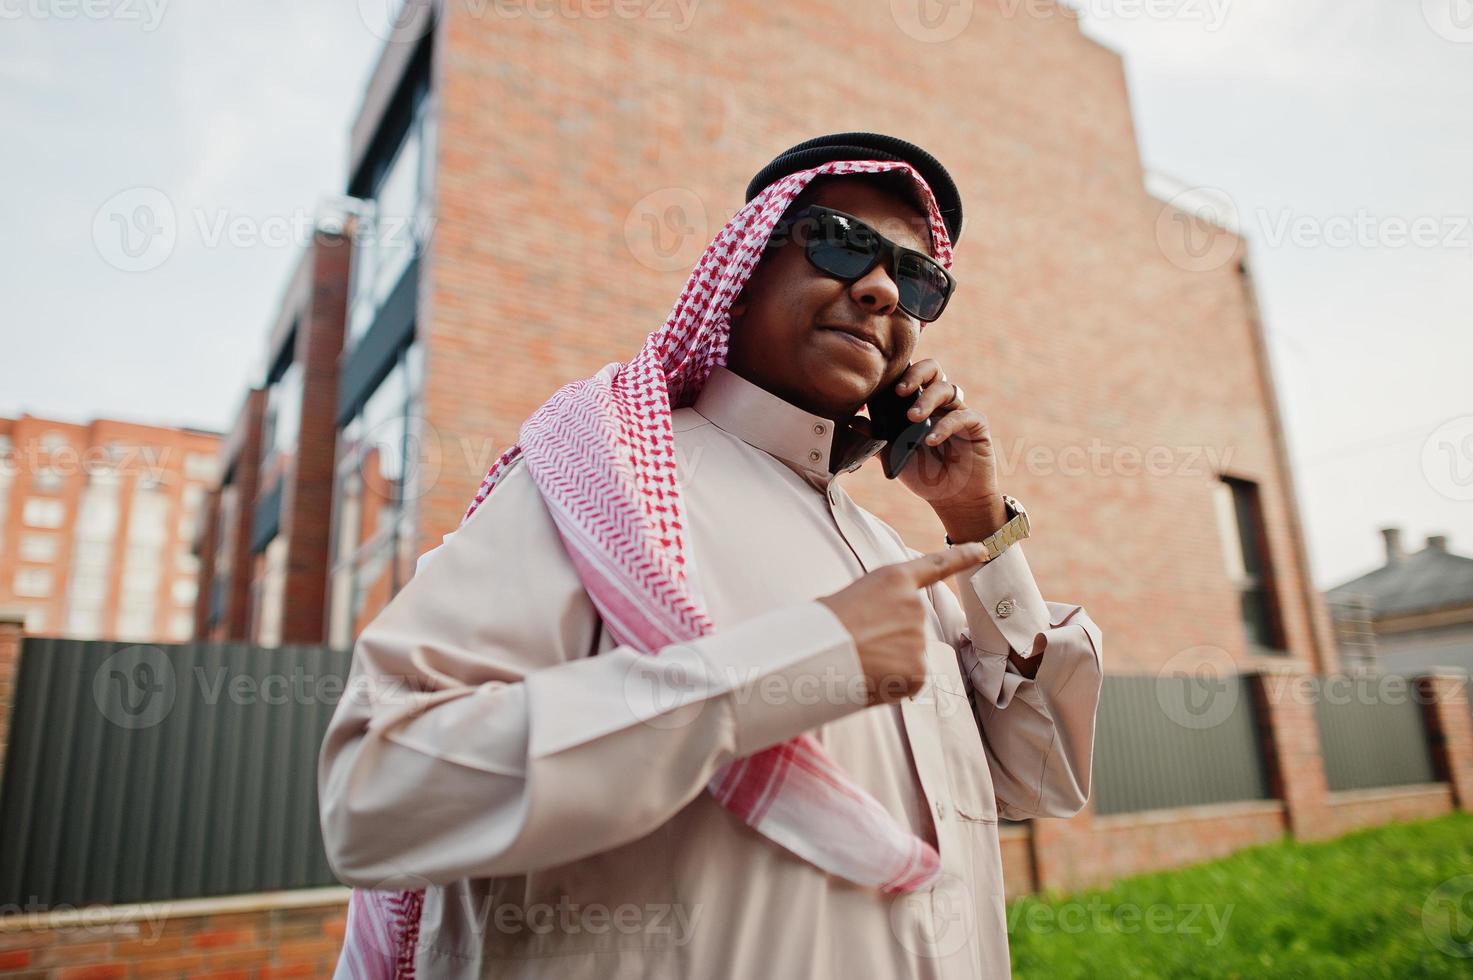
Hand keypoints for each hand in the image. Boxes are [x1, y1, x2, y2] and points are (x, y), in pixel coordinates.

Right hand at [816, 543, 988, 705]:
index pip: (935, 566)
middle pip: (911, 626)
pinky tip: (871, 678)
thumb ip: (878, 609)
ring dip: (888, 662)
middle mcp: (914, 605)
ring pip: (909, 655)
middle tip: (859, 645)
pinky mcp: (919, 669)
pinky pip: (908, 680)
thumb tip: (882, 638)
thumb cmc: (820, 627)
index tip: (983, 550)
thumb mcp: (849, 601)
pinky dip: (891, 684)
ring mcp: (919, 637)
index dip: (961, 557)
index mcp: (893, 579)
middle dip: (891, 640)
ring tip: (860, 661)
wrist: (816, 655)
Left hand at [889, 359, 1006, 540]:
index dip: (899, 373)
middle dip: (916, 374)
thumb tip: (852, 421)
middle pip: (933, 370)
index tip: (880, 384)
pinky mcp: (976, 426)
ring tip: (912, 418)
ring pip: (948, 389)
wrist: (954, 500)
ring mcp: (959, 412)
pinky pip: (963, 416)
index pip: (912, 376)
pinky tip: (931, 439)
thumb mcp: (895, 456)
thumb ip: (876, 438)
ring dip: (928, 400)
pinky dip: (946, 425)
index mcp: (921, 404)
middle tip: (900, 391)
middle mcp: (941, 403)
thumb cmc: (925, 475)